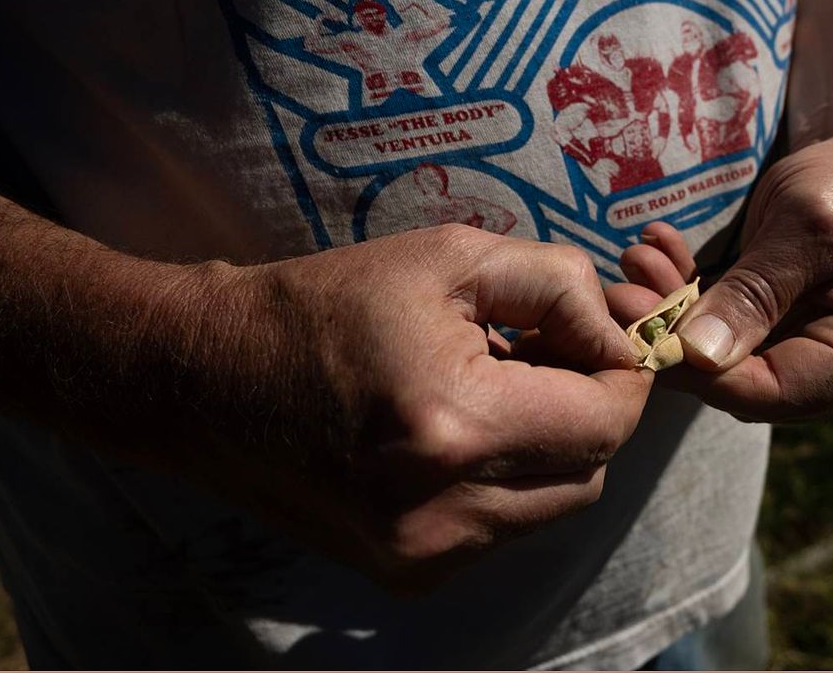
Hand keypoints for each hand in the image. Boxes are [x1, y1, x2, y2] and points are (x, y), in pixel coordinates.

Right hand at [186, 224, 649, 588]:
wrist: (210, 381)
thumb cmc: (327, 306)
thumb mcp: (449, 258)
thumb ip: (558, 285)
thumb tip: (619, 335)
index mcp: (456, 428)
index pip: (607, 423)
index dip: (622, 374)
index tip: (602, 338)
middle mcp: (445, 512)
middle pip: (590, 471)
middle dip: (589, 409)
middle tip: (548, 355)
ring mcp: (424, 556)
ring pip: (553, 506)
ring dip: (551, 447)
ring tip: (498, 391)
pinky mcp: (406, 575)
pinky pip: (503, 529)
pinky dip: (507, 483)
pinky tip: (460, 436)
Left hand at [606, 120, 832, 421]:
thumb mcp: (806, 226)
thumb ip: (753, 293)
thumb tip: (693, 355)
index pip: (780, 391)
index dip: (706, 373)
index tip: (644, 337)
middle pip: (748, 382)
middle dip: (679, 339)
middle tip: (622, 296)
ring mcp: (816, 351)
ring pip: (726, 356)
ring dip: (674, 312)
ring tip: (635, 262)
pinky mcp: (784, 328)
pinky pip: (726, 327)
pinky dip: (688, 294)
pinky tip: (653, 252)